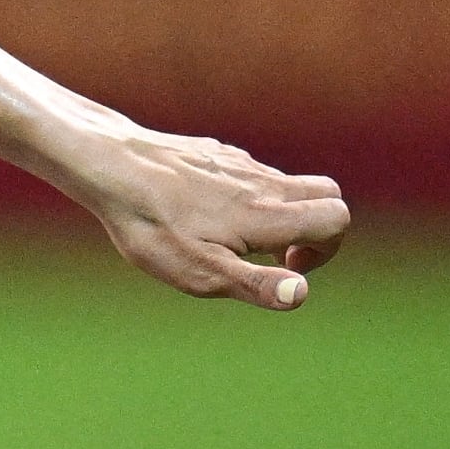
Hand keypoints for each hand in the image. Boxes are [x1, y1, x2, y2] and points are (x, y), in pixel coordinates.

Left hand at [72, 126, 353, 309]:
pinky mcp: (217, 154)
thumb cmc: (154, 226)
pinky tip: (203, 213)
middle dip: (318, 227)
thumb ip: (256, 283)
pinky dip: (249, 197)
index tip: (287, 265)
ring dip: (281, 213)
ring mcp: (241, 164)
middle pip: (328, 194)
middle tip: (274, 252)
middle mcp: (263, 183)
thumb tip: (301, 294)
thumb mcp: (201, 271)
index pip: (337, 219)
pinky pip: (252, 174)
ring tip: (229, 238)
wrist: (112, 167)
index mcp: (267, 213)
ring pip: (288, 184)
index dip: (327, 249)